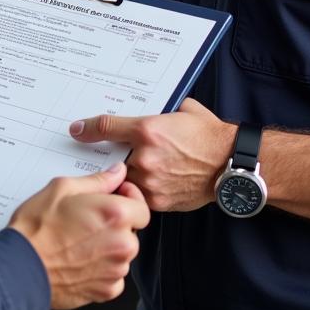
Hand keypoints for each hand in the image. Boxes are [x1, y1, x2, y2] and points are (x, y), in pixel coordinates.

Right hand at [8, 162, 148, 309]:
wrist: (20, 269)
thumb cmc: (37, 230)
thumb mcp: (62, 189)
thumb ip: (97, 180)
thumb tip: (115, 173)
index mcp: (115, 214)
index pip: (142, 206)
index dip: (129, 199)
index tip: (116, 197)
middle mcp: (122, 243)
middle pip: (132, 230)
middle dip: (116, 223)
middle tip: (89, 219)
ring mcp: (116, 270)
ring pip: (122, 253)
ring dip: (109, 246)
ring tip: (79, 240)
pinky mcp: (106, 290)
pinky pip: (114, 275)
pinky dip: (102, 269)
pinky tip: (80, 259)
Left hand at [68, 100, 234, 211]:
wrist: (231, 163)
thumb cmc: (210, 135)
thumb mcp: (184, 110)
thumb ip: (162, 110)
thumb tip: (152, 108)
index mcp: (147, 130)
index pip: (107, 127)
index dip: (88, 128)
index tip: (78, 130)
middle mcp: (145, 156)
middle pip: (112, 158)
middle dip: (113, 156)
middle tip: (117, 155)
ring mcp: (150, 181)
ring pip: (125, 178)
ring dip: (128, 174)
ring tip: (144, 170)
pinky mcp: (158, 200)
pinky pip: (140, 194)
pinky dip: (143, 189)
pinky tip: (156, 181)